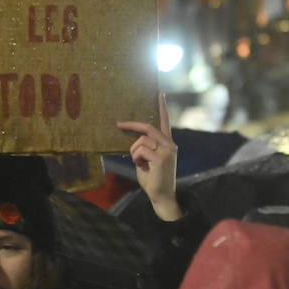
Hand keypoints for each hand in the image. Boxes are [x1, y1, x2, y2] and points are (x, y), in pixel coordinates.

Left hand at [117, 92, 182, 220]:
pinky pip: (140, 150)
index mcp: (167, 143)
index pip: (165, 122)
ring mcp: (167, 151)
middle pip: (148, 128)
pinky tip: (142, 167)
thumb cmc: (153, 179)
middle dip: (131, 125)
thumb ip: (145, 148)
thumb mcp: (147, 160)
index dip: (162, 107)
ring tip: (139, 163)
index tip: (160, 93)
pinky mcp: (161, 158)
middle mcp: (170, 144)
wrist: (162, 196)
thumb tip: (134, 141)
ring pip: (141, 141)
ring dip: (134, 151)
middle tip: (119, 124)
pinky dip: (136, 158)